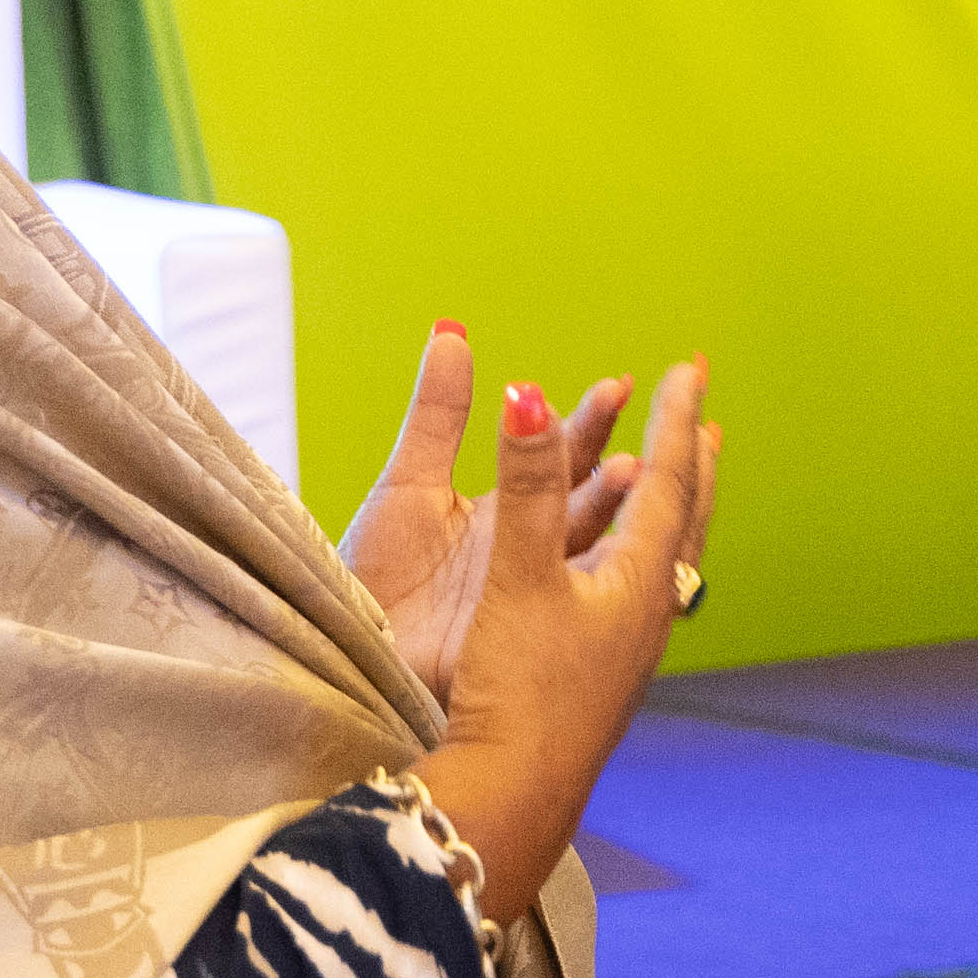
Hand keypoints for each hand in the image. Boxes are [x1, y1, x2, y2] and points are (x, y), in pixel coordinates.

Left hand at [343, 324, 636, 705]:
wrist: (337, 644)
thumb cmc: (371, 577)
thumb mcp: (408, 482)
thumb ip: (438, 414)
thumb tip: (452, 333)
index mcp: (508, 516)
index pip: (564, 460)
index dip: (593, 423)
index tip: (620, 386)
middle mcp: (529, 555)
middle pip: (587, 503)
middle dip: (618, 466)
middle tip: (639, 434)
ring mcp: (528, 597)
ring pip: (585, 550)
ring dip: (611, 512)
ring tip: (631, 473)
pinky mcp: (517, 637)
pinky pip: (564, 604)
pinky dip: (587, 574)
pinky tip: (608, 547)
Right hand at [410, 356, 717, 924]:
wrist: (515, 797)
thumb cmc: (518, 692)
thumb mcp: (518, 576)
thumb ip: (525, 486)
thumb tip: (528, 396)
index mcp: (638, 581)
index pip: (668, 482)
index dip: (675, 420)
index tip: (689, 369)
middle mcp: (648, 614)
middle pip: (686, 521)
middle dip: (693, 463)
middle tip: (705, 418)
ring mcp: (631, 651)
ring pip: (669, 560)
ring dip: (673, 512)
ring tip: (676, 485)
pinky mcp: (606, 680)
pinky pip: (645, 595)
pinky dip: (645, 558)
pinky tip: (628, 579)